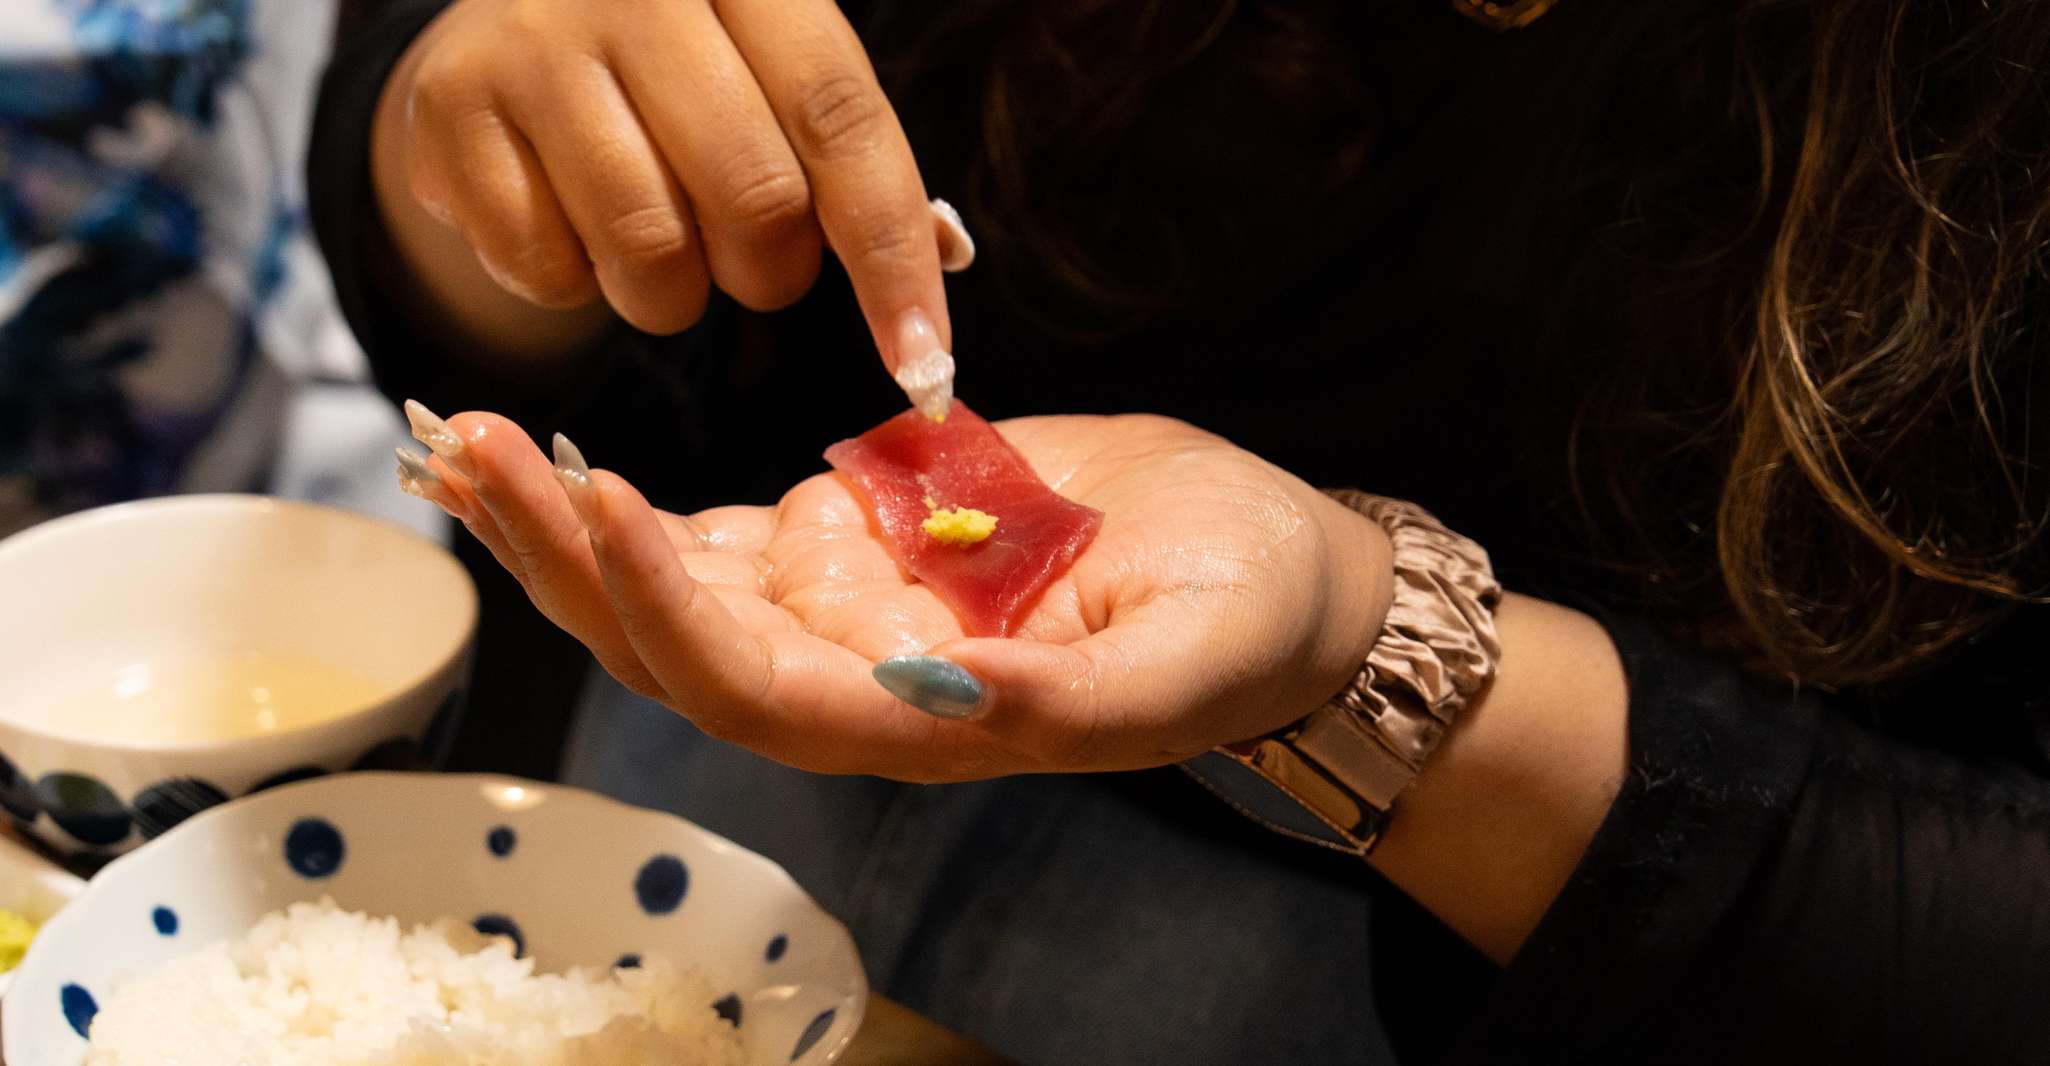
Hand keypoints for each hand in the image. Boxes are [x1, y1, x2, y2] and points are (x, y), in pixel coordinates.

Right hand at [372, 0, 957, 365]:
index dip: (894, 258)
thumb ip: (848, 165)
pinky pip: (548, 271)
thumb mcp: (774, 74)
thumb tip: (928, 307)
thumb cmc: (682, 69)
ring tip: (654, 239)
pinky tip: (565, 217)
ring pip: (650, 252)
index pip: (842, 121)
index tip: (925, 367)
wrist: (506, 23)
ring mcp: (530, 43)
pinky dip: (575, 283)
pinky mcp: (449, 110)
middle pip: (755, 199)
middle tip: (746, 256)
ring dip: (672, 294)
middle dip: (770, 271)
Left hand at [395, 404, 1392, 781]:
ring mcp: (843, 607)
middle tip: (472, 450)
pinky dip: (628, 498)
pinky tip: (548, 452)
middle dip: (567, 555)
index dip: (668, 610)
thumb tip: (943, 696)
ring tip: (465, 438)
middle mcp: (855, 678)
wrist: (1264, 567)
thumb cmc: (1244, 624)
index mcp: (919, 725)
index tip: (609, 499)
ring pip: (669, 581)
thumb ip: (1068, 703)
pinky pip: (711, 529)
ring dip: (564, 522)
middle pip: (670, 640)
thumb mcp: (1182, 665)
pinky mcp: (849, 538)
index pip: (756, 689)